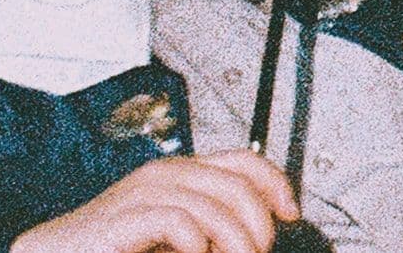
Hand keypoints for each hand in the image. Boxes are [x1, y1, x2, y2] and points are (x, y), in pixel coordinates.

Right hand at [11, 152, 295, 252]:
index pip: (244, 160)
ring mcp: (143, 192)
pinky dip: (197, 247)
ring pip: (217, 207)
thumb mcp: (170, 232)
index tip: (292, 214)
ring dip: (236, 243)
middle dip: (259, 226)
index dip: (276, 183)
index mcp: (179, 172)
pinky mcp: (124, 217)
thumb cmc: (111, 249)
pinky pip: (181, 223)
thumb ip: (205, 225)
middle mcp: (165, 173)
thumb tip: (257, 236)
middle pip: (239, 186)